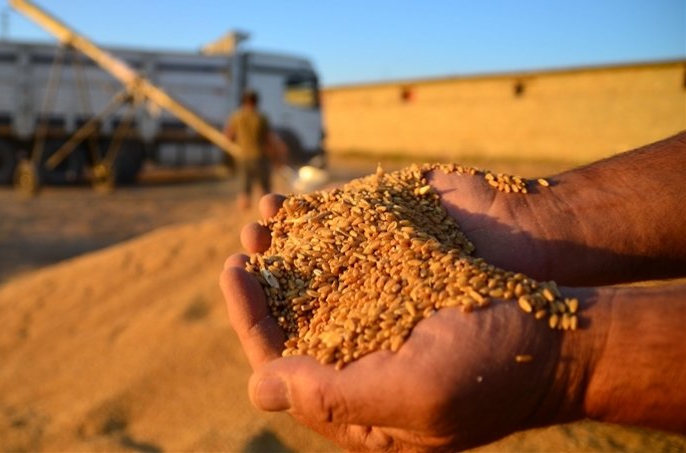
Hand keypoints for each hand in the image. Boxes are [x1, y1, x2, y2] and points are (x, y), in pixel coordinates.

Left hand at [220, 195, 585, 451]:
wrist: (565, 325)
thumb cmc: (496, 369)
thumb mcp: (418, 395)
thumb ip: (336, 396)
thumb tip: (257, 388)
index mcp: (357, 401)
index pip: (284, 368)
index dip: (251, 322)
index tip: (235, 277)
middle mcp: (360, 356)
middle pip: (289, 323)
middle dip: (260, 287)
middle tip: (242, 252)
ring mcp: (378, 312)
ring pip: (311, 284)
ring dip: (282, 254)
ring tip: (261, 224)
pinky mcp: (399, 274)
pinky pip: (346, 252)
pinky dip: (317, 228)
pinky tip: (296, 208)